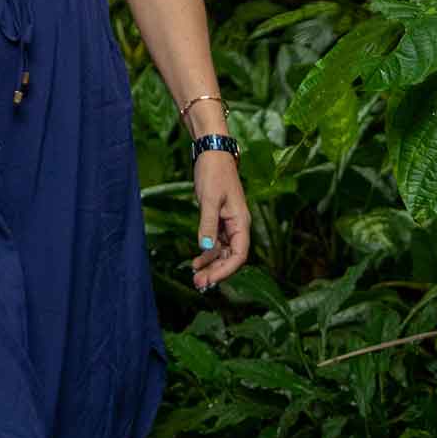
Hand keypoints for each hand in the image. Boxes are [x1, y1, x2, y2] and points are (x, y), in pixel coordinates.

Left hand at [190, 150, 249, 290]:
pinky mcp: (219, 219)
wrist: (211, 153)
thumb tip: (205, 249)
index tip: (210, 279)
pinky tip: (196, 261)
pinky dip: (207, 253)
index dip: (226, 270)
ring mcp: (228, 223)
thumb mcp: (210, 199)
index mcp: (241, 222)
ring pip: (223, 252)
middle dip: (216, 271)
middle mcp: (238, 225)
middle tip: (198, 284)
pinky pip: (216, 243)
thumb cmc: (214, 173)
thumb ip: (208, 224)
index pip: (239, 254)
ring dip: (210, 265)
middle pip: (231, 257)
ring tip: (195, 278)